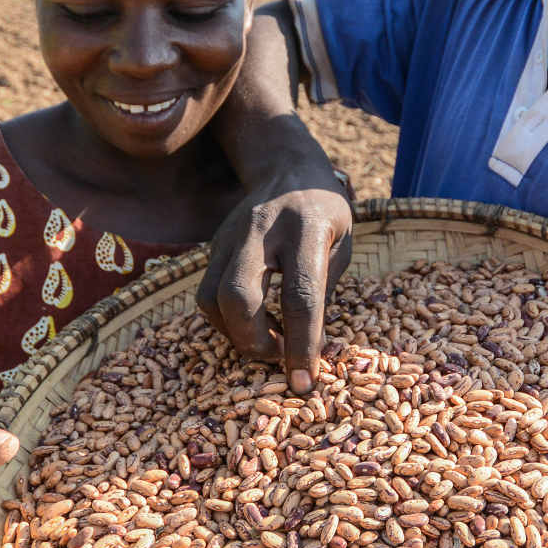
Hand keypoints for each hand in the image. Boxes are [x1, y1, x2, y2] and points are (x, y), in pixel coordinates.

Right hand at [198, 169, 352, 392]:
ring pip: (212, 299)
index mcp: (306, 229)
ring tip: (268, 341)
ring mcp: (230, 237)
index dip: (302, 344)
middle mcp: (261, 231)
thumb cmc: (326, 214)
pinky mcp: (213, 246)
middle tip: (279, 357)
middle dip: (255, 342)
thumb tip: (308, 351)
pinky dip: (226, 321)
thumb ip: (322, 294)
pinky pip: (206, 294)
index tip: (303, 380)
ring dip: (237, 335)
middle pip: (239, 296)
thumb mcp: (342, 246)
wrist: (287, 167)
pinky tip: (252, 323)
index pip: (301, 295)